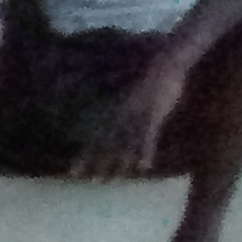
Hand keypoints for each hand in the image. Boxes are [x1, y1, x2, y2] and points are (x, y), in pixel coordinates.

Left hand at [75, 65, 186, 180]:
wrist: (168, 59)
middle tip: (90, 182)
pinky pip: (148, 137)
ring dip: (118, 164)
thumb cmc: (149, 72)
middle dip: (97, 164)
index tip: (73, 171)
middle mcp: (121, 113)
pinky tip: (142, 167)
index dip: (84, 154)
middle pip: (106, 144)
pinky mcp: (155, 114)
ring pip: (125, 145)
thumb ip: (117, 105)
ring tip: (112, 181)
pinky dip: (144, 153)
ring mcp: (138, 114)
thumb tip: (107, 118)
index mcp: (114, 108)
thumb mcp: (127, 89)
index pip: (95, 136)